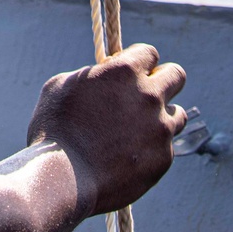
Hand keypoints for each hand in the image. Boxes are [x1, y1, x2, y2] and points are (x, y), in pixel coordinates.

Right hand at [26, 43, 186, 215]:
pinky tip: (130, 156)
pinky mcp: (163, 159)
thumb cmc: (55, 129)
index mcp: (124, 71)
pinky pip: (166, 147)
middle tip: (148, 93)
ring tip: (140, 129)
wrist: (64, 179)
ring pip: (177, 115)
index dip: (140, 62)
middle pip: (176, 75)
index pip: (150, 53)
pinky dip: (153, 149)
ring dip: (162, 117)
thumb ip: (92, 75)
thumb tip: (103, 76)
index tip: (132, 73)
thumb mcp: (63, 84)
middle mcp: (149, 96)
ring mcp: (160, 129)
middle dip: (164, 80)